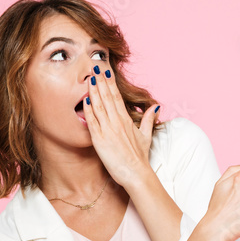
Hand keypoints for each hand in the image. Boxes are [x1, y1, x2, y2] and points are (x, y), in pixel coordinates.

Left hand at [84, 64, 158, 188]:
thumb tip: (155, 106)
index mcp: (126, 120)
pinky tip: (84, 100)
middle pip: (107, 97)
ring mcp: (108, 131)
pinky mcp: (100, 140)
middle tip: (94, 67)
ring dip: (93, 91)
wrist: (136, 174)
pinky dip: (88, 111)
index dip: (110, 83)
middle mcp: (117, 123)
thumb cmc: (139, 157)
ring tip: (89, 78)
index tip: (105, 72)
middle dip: (100, 81)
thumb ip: (148, 119)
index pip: (117, 97)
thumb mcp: (146, 135)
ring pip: (99, 106)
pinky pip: (93, 122)